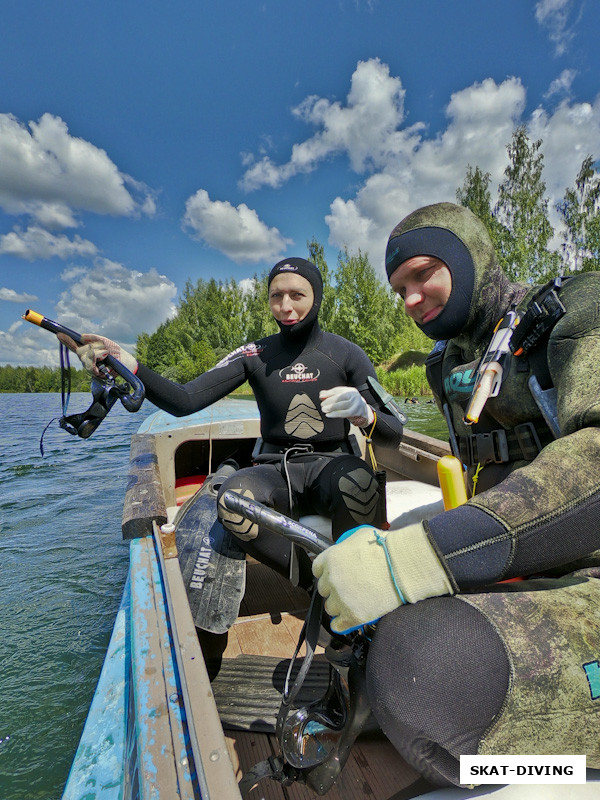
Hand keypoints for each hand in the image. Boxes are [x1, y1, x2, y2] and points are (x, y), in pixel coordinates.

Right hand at [57, 332, 137, 377]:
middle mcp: (86, 358)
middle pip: (79, 352)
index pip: (74, 345)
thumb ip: (94, 338)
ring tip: (107, 357)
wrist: (125, 363)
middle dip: (91, 350)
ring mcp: (89, 366)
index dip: (66, 340)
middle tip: (104, 351)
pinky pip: (91, 368)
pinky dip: (97, 366)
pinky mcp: (94, 373)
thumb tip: (81, 336)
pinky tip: (103, 366)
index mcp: (88, 349)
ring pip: (85, 360)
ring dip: (96, 357)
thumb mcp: (105, 342)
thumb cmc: (116, 351)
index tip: (59, 334)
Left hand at [312, 522, 454, 633]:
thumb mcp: (358, 537)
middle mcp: (332, 580)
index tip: (333, 575)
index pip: (317, 569)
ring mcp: (341, 599)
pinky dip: (342, 623)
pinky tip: (348, 618)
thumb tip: (343, 552)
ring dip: (339, 605)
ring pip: (330, 607)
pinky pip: (338, 625)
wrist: (403, 565)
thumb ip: (344, 547)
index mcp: (330, 559)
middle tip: (348, 587)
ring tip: (354, 601)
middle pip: (324, 589)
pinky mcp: (353, 616)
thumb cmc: (385, 548)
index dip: (326, 572)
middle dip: (334, 588)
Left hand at [319, 386, 373, 426]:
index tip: (321, 396)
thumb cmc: (350, 403)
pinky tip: (329, 415)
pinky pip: (344, 413)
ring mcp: (356, 403)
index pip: (338, 390)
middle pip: (340, 397)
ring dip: (331, 407)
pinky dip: (335, 414)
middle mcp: (354, 395)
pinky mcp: (355, 412)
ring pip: (342, 405)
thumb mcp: (342, 398)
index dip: (328, 393)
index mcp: (350, 390)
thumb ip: (331, 395)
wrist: (363, 411)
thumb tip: (321, 394)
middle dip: (329, 401)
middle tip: (322, 405)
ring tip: (324, 409)